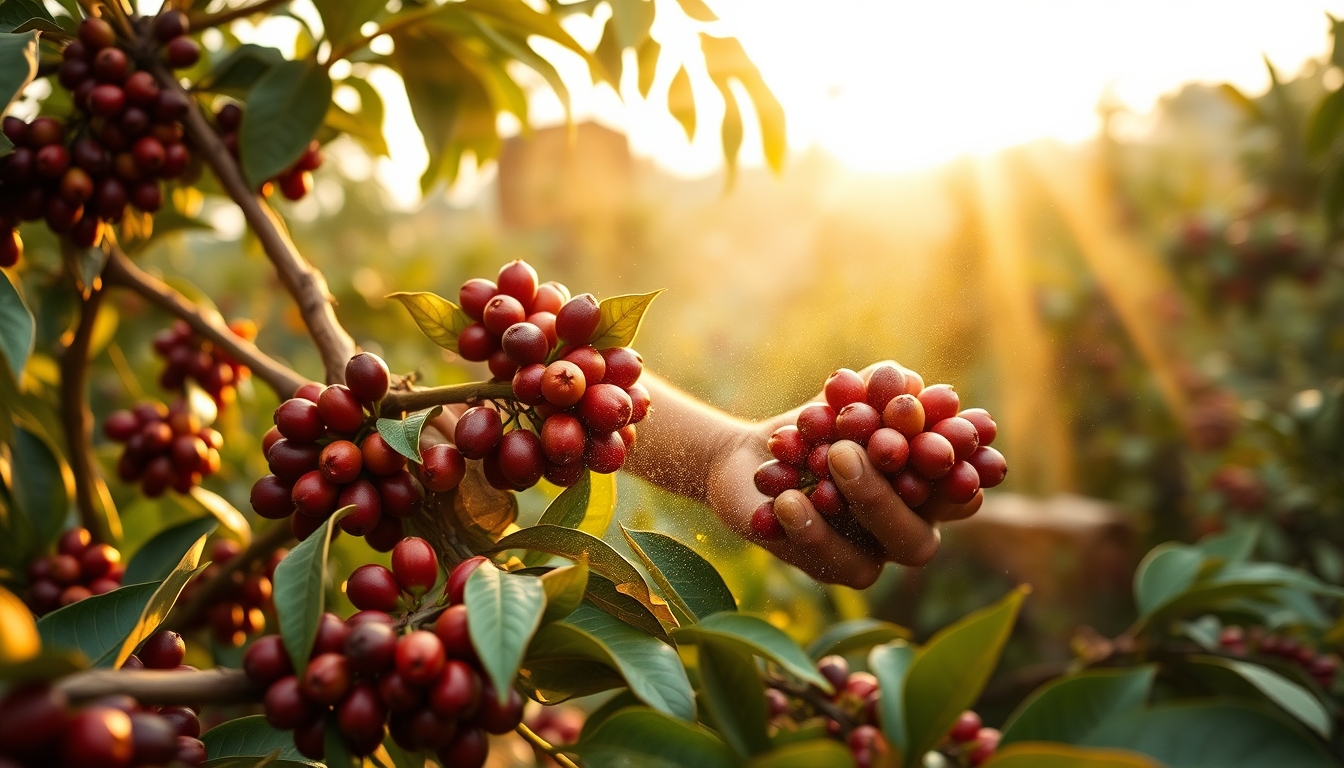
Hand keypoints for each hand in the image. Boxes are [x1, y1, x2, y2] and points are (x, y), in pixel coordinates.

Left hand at [705, 362, 982, 588]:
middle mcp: (908, 527)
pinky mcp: (825, 567)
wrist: (755, 454)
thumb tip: (902, 379)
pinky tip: (785, 499)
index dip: (967, 467)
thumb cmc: (819, 420)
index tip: (952, 439)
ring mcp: (869, 554)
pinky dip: (808, 529)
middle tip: (852, 450)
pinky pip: (827, 563)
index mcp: (929, 485)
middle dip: (891, 495)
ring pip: (878, 558)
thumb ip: (878, 385)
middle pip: (920, 538)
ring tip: (829, 458)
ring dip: (861, 504)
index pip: (962, 485)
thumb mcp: (847, 393)